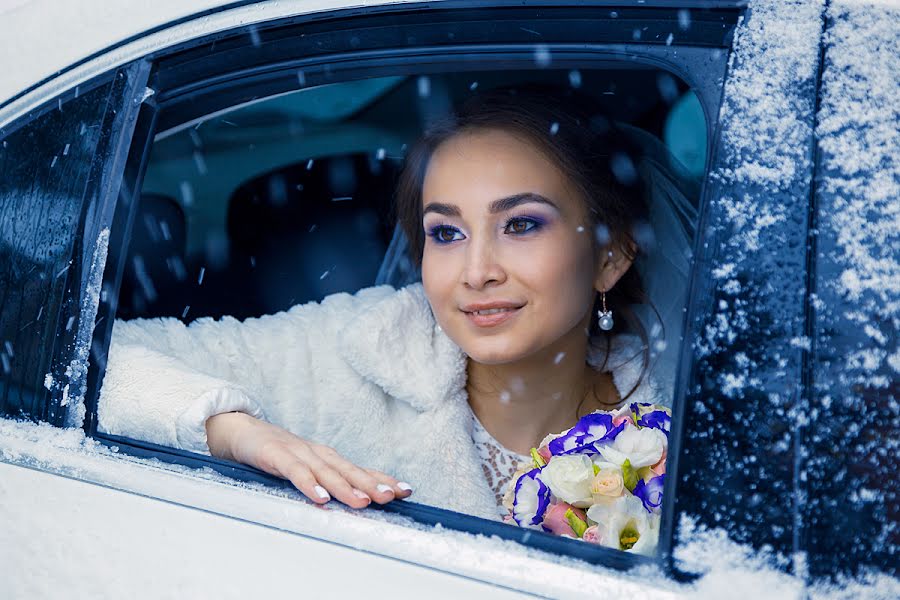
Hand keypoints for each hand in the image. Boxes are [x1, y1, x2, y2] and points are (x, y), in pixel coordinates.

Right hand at [205, 412, 412, 508]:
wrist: (242, 431)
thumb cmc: (278, 454)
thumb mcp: (306, 468)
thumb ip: (327, 482)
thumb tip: (355, 500)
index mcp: (327, 458)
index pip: (360, 469)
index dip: (382, 479)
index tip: (406, 491)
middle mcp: (318, 454)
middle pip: (349, 470)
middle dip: (372, 484)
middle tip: (392, 496)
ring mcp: (298, 453)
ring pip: (326, 471)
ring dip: (346, 486)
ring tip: (363, 501)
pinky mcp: (276, 455)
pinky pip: (295, 471)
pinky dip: (309, 484)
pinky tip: (320, 497)